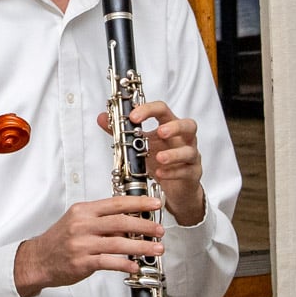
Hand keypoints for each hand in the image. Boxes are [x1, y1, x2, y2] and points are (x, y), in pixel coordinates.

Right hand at [13, 196, 164, 296]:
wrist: (38, 259)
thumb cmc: (60, 240)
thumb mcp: (78, 221)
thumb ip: (102, 219)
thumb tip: (130, 220)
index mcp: (84, 211)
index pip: (116, 203)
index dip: (138, 203)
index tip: (155, 205)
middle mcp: (83, 225)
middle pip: (120, 221)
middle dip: (145, 225)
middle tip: (160, 229)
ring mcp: (82, 244)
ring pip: (118, 243)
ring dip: (141, 246)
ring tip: (156, 249)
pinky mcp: (82, 262)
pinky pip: (109, 262)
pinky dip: (125, 264)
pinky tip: (135, 266)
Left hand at [95, 101, 207, 225]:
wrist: (175, 186)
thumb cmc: (160, 160)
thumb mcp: (139, 145)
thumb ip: (121, 131)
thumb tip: (102, 118)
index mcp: (170, 126)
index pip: (163, 110)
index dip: (149, 110)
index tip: (133, 116)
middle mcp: (183, 139)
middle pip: (189, 125)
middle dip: (174, 127)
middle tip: (159, 132)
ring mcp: (191, 156)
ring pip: (190, 151)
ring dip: (173, 154)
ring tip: (158, 158)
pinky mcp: (193, 174)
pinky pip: (187, 172)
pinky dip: (173, 173)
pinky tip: (160, 175)